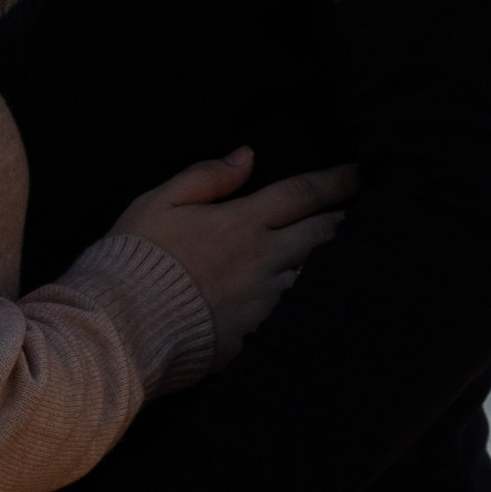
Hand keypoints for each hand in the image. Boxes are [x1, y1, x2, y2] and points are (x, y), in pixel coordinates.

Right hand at [116, 147, 357, 364]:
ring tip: (357, 255)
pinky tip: (327, 300)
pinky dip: (317, 302)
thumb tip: (246, 155)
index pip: (301, 194)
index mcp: (241, 222)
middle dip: (347, 220)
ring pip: (319, 275)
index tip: (359, 173)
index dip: (335, 181)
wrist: (123, 326)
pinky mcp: (260, 336)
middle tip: (367, 213)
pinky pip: (301, 314)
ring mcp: (266, 301)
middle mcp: (263, 259)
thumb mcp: (158, 202)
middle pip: (323, 234)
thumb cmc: (134, 258)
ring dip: (338, 262)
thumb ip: (205, 176)